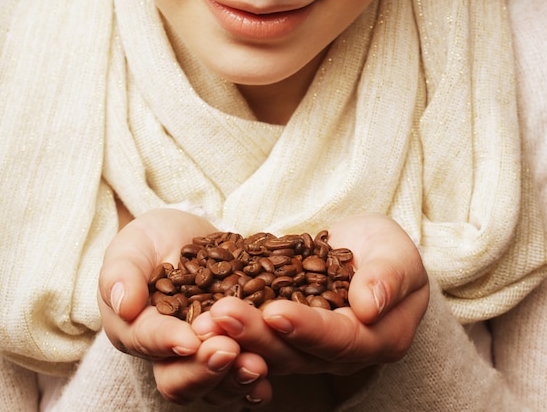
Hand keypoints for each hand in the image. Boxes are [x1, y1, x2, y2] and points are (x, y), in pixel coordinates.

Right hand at [98, 208, 271, 405]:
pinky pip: (239, 378)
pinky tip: (268, 383)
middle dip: (204, 368)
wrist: (186, 236)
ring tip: (256, 363)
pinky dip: (253, 385)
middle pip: (179, 379)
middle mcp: (167, 353)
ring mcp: (201, 356)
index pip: (148, 341)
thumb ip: (122, 273)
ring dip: (233, 378)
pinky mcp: (231, 351)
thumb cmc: (152, 240)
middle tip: (228, 350)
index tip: (189, 338)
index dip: (167, 341)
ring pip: (213, 386)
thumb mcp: (132, 246)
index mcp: (136, 329)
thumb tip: (124, 304)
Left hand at [192, 214, 428, 375]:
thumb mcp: (397, 252)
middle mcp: (342, 353)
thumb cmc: (386, 248)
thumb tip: (370, 305)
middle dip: (258, 335)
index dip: (309, 329)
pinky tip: (203, 314)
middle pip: (298, 353)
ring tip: (206, 316)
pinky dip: (232, 327)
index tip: (276, 312)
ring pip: (270, 349)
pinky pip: (257, 336)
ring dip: (237, 335)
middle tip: (222, 314)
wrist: (364, 247)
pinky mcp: (285, 335)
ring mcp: (310, 348)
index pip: (341, 340)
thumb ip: (389, 277)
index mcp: (378, 340)